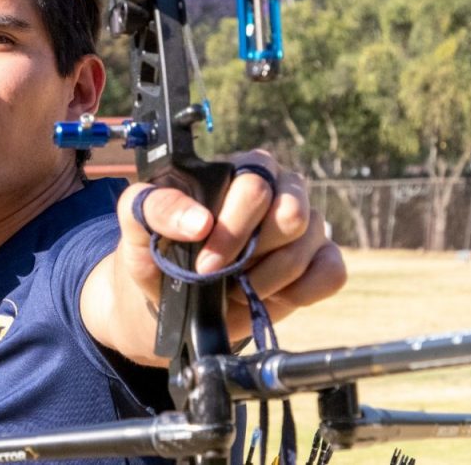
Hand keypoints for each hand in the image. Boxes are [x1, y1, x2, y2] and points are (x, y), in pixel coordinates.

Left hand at [115, 150, 345, 336]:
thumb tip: (198, 221)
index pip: (255, 185)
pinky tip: (267, 296)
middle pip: (292, 212)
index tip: (205, 264)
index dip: (232, 230)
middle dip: (252, 255)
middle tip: (221, 276)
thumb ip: (154, 208)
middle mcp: (277, 188)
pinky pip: (332, 272)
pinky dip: (300, 292)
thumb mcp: (138, 228)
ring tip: (237, 286)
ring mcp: (304, 223)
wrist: (168, 302)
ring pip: (309, 244)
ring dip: (267, 280)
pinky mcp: (320, 259)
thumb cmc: (156, 254)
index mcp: (237, 169)